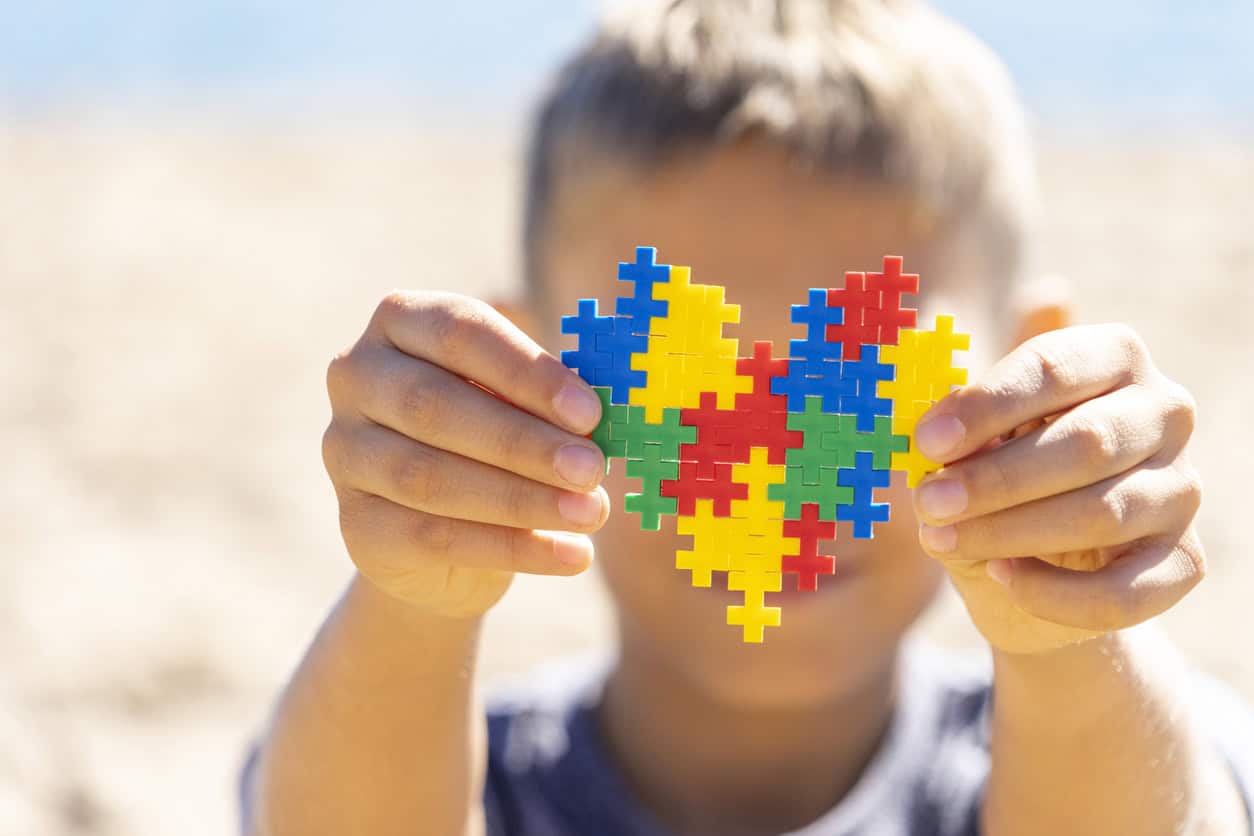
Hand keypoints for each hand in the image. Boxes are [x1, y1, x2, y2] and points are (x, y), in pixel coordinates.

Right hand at [321, 291, 608, 617]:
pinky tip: (571, 555)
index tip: (590, 412)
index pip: (459, 333)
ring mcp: (344, 452)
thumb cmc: (496, 437)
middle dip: (522, 442)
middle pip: (434, 406)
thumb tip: (605, 412)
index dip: (527, 372)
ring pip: (428, 476)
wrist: (444, 536)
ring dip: (521, 498)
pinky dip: (511, 548)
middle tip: (592, 469)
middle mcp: (356, 377)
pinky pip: (432, 537)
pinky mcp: (355, 524)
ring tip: (590, 513)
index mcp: (402, 322)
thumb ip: (550, 396)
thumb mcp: (523, 401)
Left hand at [911, 324, 1202, 653]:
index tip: (927, 440)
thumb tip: (935, 423)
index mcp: (1111, 357)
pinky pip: (1123, 589)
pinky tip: (1000, 577)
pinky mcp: (1184, 561)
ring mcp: (1181, 488)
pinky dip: (1052, 592)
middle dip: (996, 477)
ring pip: (1103, 513)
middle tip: (929, 501)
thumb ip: (958, 424)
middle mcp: (1163, 413)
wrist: (1030, 562)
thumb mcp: (970, 442)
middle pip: (1086, 442)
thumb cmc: (996, 476)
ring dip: (1011, 531)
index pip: (1053, 368)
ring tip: (943, 538)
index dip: (987, 405)